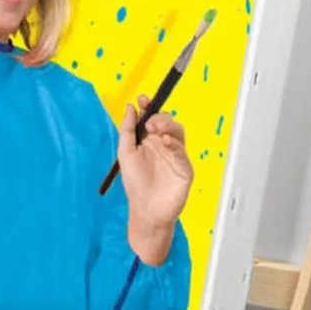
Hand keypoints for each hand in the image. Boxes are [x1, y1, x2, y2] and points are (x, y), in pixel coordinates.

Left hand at [118, 95, 193, 264]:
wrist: (146, 210)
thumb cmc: (136, 184)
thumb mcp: (125, 153)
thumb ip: (127, 130)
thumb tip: (131, 107)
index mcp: (148, 141)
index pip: (152, 118)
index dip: (149, 107)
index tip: (143, 100)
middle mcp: (163, 145)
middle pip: (167, 122)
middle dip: (159, 117)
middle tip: (149, 124)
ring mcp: (175, 156)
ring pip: (177, 132)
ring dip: (168, 126)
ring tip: (156, 130)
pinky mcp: (184, 167)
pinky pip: (183, 151)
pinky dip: (174, 143)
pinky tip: (165, 142)